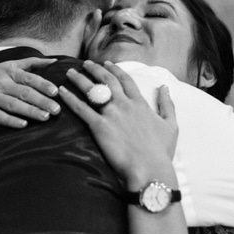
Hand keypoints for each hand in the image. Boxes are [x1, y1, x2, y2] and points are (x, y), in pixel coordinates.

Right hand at [0, 58, 59, 128]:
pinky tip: (22, 125)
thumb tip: (53, 60)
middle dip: (42, 101)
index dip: (43, 84)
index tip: (56, 91)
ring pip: (13, 104)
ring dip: (30, 111)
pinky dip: (10, 120)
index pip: (28, 77)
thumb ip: (29, 64)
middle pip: (24, 92)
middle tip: (57, 110)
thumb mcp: (4, 65)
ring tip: (45, 118)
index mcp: (6, 71)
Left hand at [58, 60, 177, 188]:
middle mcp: (125, 104)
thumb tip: (165, 87)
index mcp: (140, 104)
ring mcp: (111, 114)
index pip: (126, 80)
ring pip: (92, 90)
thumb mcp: (171, 125)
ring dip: (79, 79)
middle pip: (107, 80)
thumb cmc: (161, 151)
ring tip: (69, 72)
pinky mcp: (99, 126)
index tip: (107, 63)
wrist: (150, 169)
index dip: (115, 70)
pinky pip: (81, 108)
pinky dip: (70, 98)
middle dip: (95, 69)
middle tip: (85, 64)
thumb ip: (167, 104)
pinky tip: (62, 91)